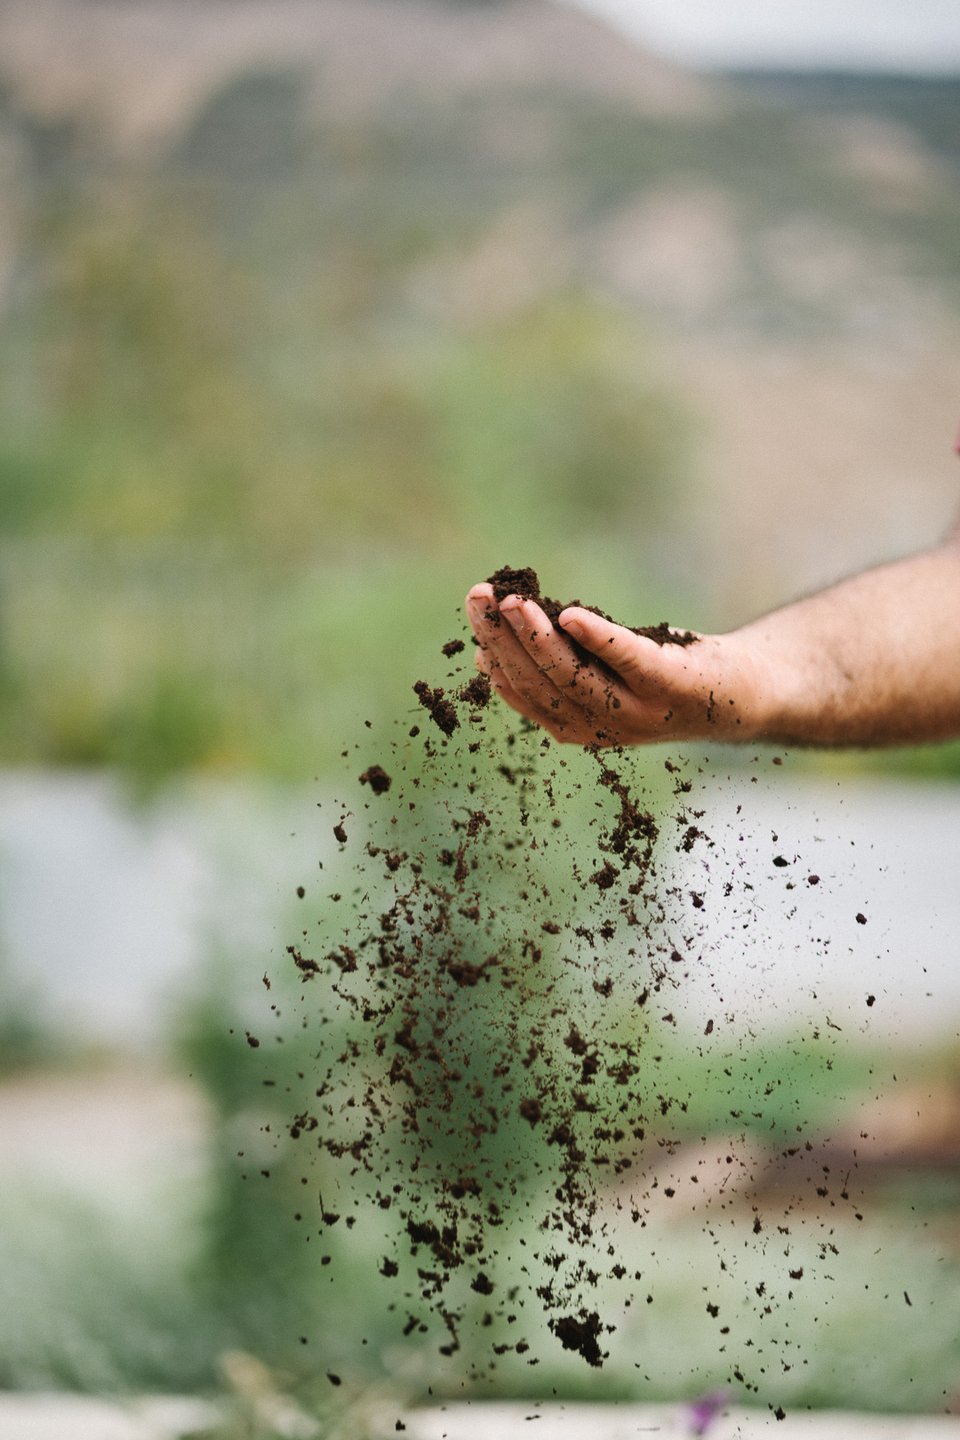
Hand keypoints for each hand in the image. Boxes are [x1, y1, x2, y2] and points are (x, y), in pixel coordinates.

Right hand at [465, 583, 761, 745]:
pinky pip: (627, 661)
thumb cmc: (660, 677)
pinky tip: (570, 614)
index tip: (473, 617)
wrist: (742, 696)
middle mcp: (602, 727)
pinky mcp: (670, 685)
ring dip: (536, 636)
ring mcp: (637, 711)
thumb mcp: (598, 675)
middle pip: (539, 682)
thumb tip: (484, 656)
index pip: (521, 692)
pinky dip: (598, 638)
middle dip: (503, 638)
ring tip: (512, 600)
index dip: (493, 655)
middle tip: (479, 595)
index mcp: (576, 727)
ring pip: (571, 676)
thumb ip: (551, 668)